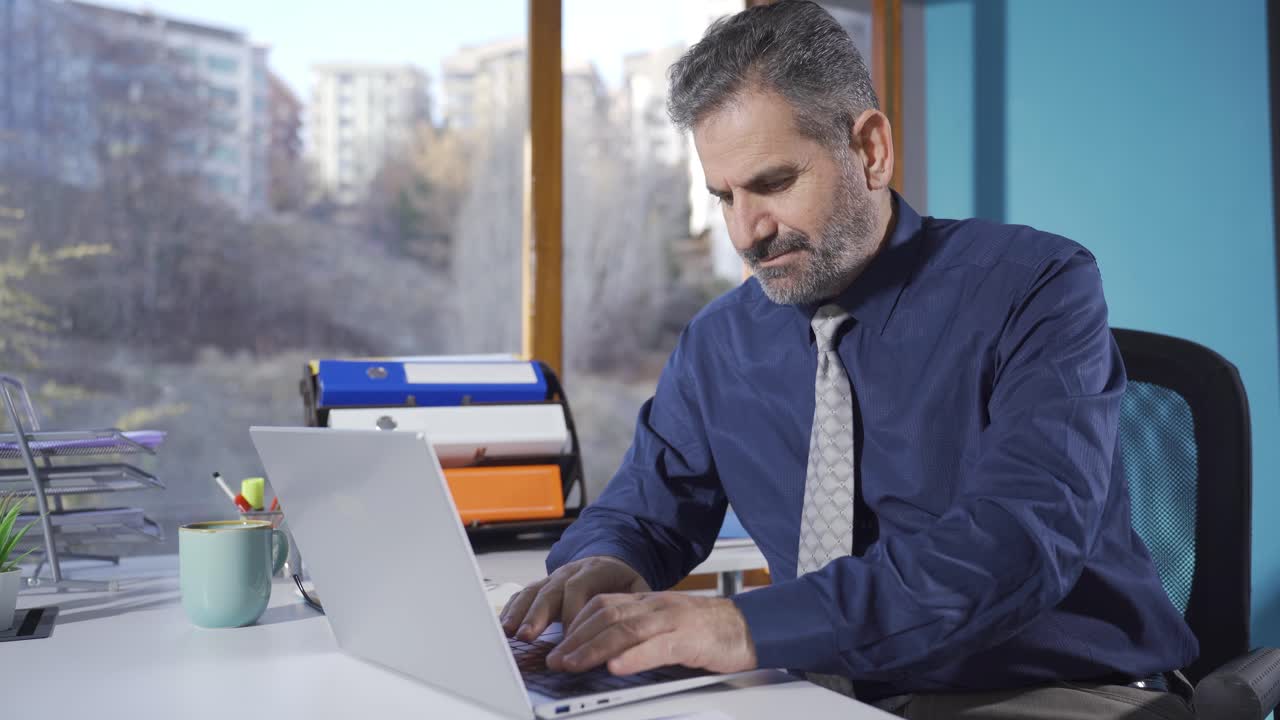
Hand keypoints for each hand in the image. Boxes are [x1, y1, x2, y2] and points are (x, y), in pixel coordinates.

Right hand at [500, 555, 650, 641]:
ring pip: (534, 592)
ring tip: (511, 633)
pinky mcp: (542, 587)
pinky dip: (513, 610)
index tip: (568, 635)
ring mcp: (553, 578)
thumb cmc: (624, 581)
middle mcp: (570, 571)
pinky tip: (504, 627)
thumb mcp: (638, 587)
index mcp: (595, 569)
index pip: (578, 587)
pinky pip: (524, 595)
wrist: (611, 562)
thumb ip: (634, 604)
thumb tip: (632, 630)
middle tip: (528, 635)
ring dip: (521, 613)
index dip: (571, 610)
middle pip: (551, 590)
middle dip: (538, 614)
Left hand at [545, 592, 757, 675]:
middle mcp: (656, 606)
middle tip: (554, 659)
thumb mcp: (666, 625)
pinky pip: (658, 646)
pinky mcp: (690, 639)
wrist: (749, 626)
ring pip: (626, 629)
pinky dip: (635, 657)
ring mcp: (673, 621)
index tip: (556, 644)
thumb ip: (638, 633)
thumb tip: (604, 653)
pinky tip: (617, 667)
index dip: (575, 624)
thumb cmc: (707, 630)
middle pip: (607, 616)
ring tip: (572, 664)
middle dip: (575, 639)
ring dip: (593, 648)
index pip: (602, 605)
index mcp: (648, 602)